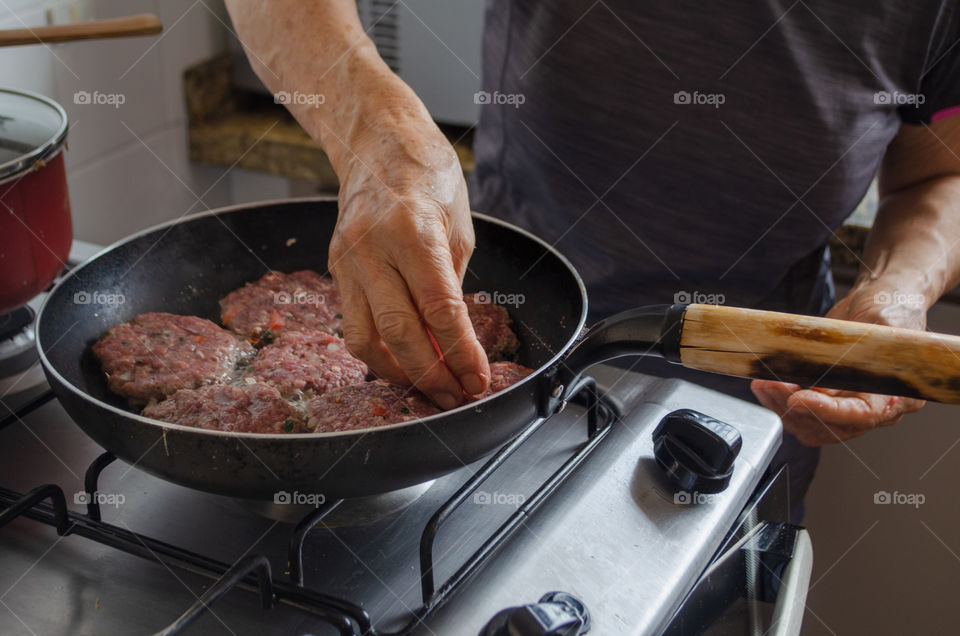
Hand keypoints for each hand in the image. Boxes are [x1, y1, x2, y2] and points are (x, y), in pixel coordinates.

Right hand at [328, 118, 489, 409]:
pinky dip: (379, 352)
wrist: (376, 146)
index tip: (477, 378)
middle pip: (399, 333)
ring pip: (366, 339)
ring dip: (400, 373)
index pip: (440, 309)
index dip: (461, 352)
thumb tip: (452, 341)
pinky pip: (354, 325)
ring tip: (429, 388)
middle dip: (432, 374)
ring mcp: (347, 261)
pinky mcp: (335, 270)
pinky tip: (403, 362)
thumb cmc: (428, 178)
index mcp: (413, 231)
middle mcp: (373, 248)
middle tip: (456, 396)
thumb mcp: (459, 227)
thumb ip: (452, 286)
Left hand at [751, 285, 926, 445]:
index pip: (862, 415)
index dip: (827, 411)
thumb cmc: (889, 310)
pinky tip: (766, 387)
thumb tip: (836, 367)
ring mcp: (850, 406)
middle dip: (796, 408)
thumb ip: (863, 346)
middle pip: (833, 427)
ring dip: (783, 408)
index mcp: (899, 395)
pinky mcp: (829, 401)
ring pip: (814, 427)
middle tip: (771, 384)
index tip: (797, 398)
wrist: (878, 303)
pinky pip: (804, 417)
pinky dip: (781, 405)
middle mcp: (877, 409)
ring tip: (764, 383)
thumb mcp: (881, 320)